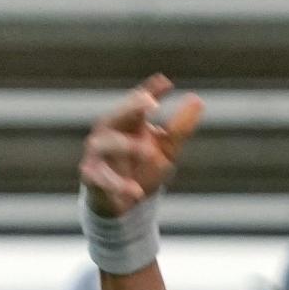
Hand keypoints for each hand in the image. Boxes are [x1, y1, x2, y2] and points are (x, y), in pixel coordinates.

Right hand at [79, 74, 203, 217]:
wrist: (126, 205)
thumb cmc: (145, 169)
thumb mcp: (167, 149)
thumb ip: (180, 127)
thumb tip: (197, 99)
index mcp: (128, 123)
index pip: (137, 102)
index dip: (149, 92)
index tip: (165, 83)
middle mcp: (109, 134)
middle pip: (116, 115)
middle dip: (131, 106)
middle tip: (151, 101)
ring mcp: (97, 155)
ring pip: (105, 144)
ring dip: (126, 146)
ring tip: (149, 152)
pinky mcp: (92, 178)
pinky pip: (101, 178)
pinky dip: (118, 184)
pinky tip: (136, 191)